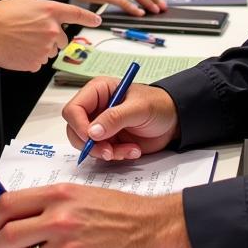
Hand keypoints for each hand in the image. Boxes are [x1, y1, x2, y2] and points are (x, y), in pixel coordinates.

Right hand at [0, 0, 101, 70]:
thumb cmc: (1, 15)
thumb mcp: (26, 0)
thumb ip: (43, 7)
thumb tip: (48, 14)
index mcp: (50, 11)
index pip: (77, 14)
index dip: (90, 18)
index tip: (97, 20)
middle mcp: (51, 29)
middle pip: (63, 39)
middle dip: (53, 38)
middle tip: (34, 34)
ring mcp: (45, 48)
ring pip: (51, 51)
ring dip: (42, 48)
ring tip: (23, 41)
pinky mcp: (35, 62)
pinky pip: (39, 62)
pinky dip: (31, 58)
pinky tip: (19, 50)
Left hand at [0, 185, 192, 247]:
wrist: (149, 229)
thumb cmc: (118, 210)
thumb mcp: (79, 193)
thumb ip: (47, 202)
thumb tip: (15, 213)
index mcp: (58, 194)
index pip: (7, 204)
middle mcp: (58, 218)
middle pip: (7, 234)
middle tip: (4, 246)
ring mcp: (65, 245)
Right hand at [62, 78, 178, 159]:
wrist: (174, 121)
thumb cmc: (159, 105)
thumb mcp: (139, 108)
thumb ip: (115, 118)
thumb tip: (92, 132)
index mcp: (98, 91)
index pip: (73, 109)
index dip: (78, 125)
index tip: (92, 138)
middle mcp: (95, 108)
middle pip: (74, 130)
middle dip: (91, 144)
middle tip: (109, 151)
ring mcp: (100, 126)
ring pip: (86, 145)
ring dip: (106, 152)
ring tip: (128, 150)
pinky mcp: (108, 141)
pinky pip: (101, 153)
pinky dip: (116, 156)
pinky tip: (132, 151)